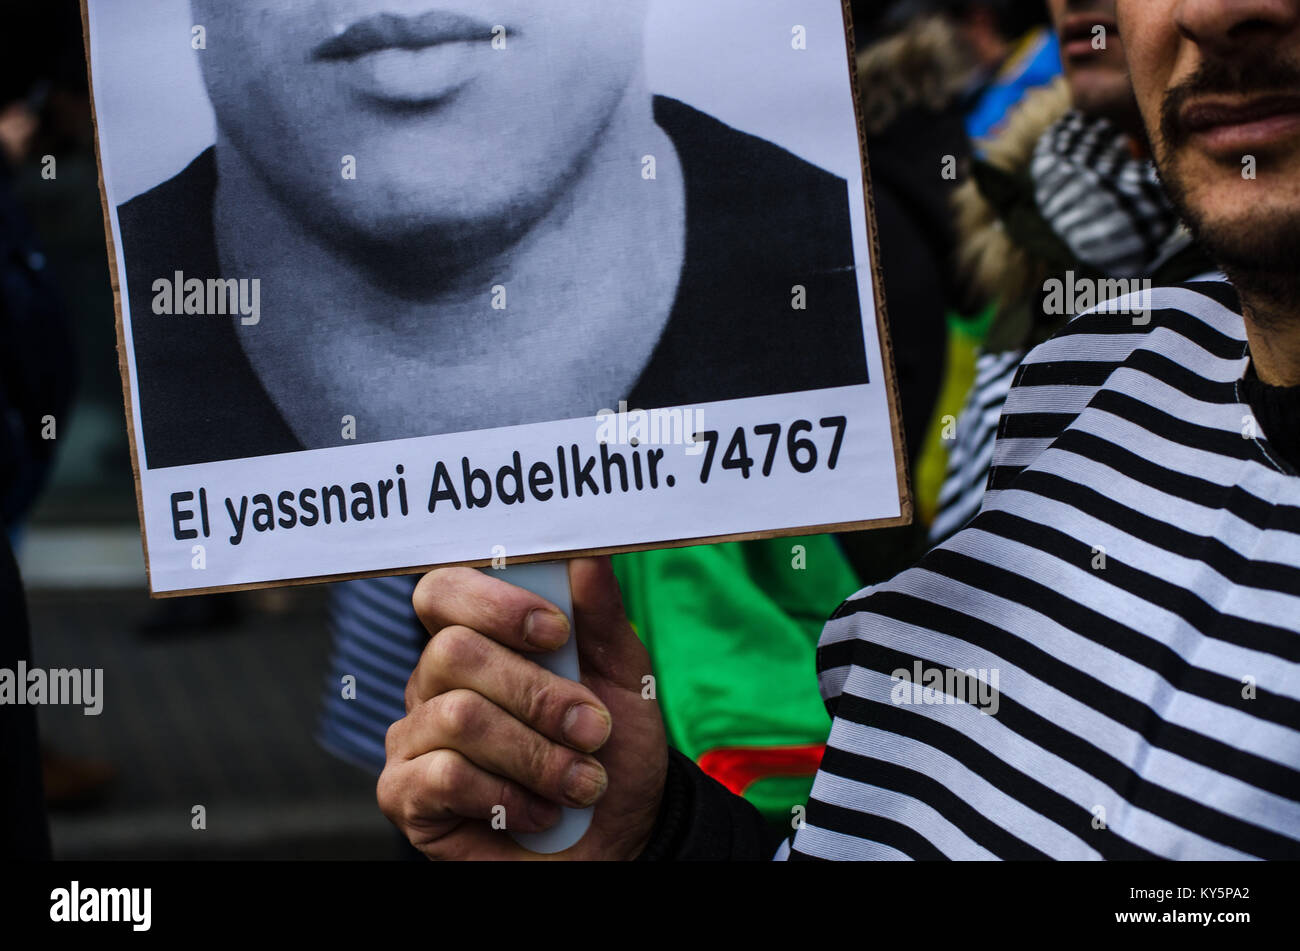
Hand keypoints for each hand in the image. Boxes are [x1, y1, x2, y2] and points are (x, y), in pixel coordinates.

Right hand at [378, 556, 668, 859]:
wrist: (618, 835)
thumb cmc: (611, 749)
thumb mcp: (623, 677)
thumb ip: (601, 616)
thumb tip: (586, 554)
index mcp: (477, 638)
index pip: (444, 590)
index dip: (494, 603)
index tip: (556, 631)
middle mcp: (433, 681)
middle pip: (454, 652)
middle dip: (537, 694)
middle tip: (592, 729)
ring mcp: (413, 738)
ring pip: (458, 718)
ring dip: (536, 754)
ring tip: (582, 782)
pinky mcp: (405, 795)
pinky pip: (442, 776)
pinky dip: (506, 797)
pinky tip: (537, 812)